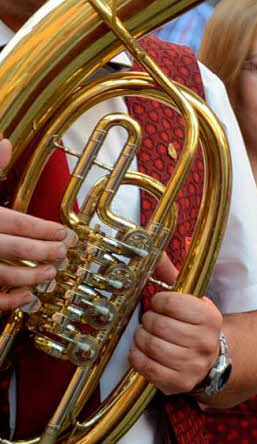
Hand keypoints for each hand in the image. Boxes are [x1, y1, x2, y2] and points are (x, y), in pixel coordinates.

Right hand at [0, 138, 74, 309]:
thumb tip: (5, 143)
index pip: (14, 221)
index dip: (42, 227)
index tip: (63, 232)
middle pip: (14, 247)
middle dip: (43, 251)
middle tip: (64, 253)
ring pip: (1, 274)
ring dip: (29, 276)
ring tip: (50, 274)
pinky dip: (7, 300)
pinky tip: (25, 297)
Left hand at [129, 253, 223, 394]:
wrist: (211, 359)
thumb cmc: (195, 325)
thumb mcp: (191, 300)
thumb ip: (172, 277)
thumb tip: (153, 251)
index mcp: (210, 317)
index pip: (171, 302)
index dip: (158, 301)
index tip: (160, 304)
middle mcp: (204, 342)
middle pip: (158, 325)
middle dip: (148, 321)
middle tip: (151, 321)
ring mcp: (192, 364)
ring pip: (150, 345)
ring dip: (140, 338)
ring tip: (146, 335)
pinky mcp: (179, 383)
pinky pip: (146, 367)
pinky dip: (137, 357)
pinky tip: (142, 351)